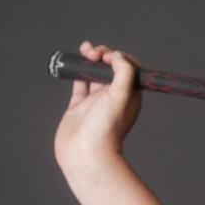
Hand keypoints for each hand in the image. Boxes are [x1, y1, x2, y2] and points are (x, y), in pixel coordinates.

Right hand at [54, 40, 142, 171]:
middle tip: (93, 53)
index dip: (121, 58)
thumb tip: (119, 56)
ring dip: (90, 60)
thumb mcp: (121, 97)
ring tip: (84, 49)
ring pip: (94, 74)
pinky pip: (79, 85)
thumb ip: (123, 73)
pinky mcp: (78, 107)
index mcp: (130, 96)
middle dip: (103, 55)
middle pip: (111, 69)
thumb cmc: (106, 129)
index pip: (130, 69)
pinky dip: (77, 72)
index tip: (110, 56)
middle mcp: (114, 98)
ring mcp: (95, 102)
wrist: (85, 154)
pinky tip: (75, 63)